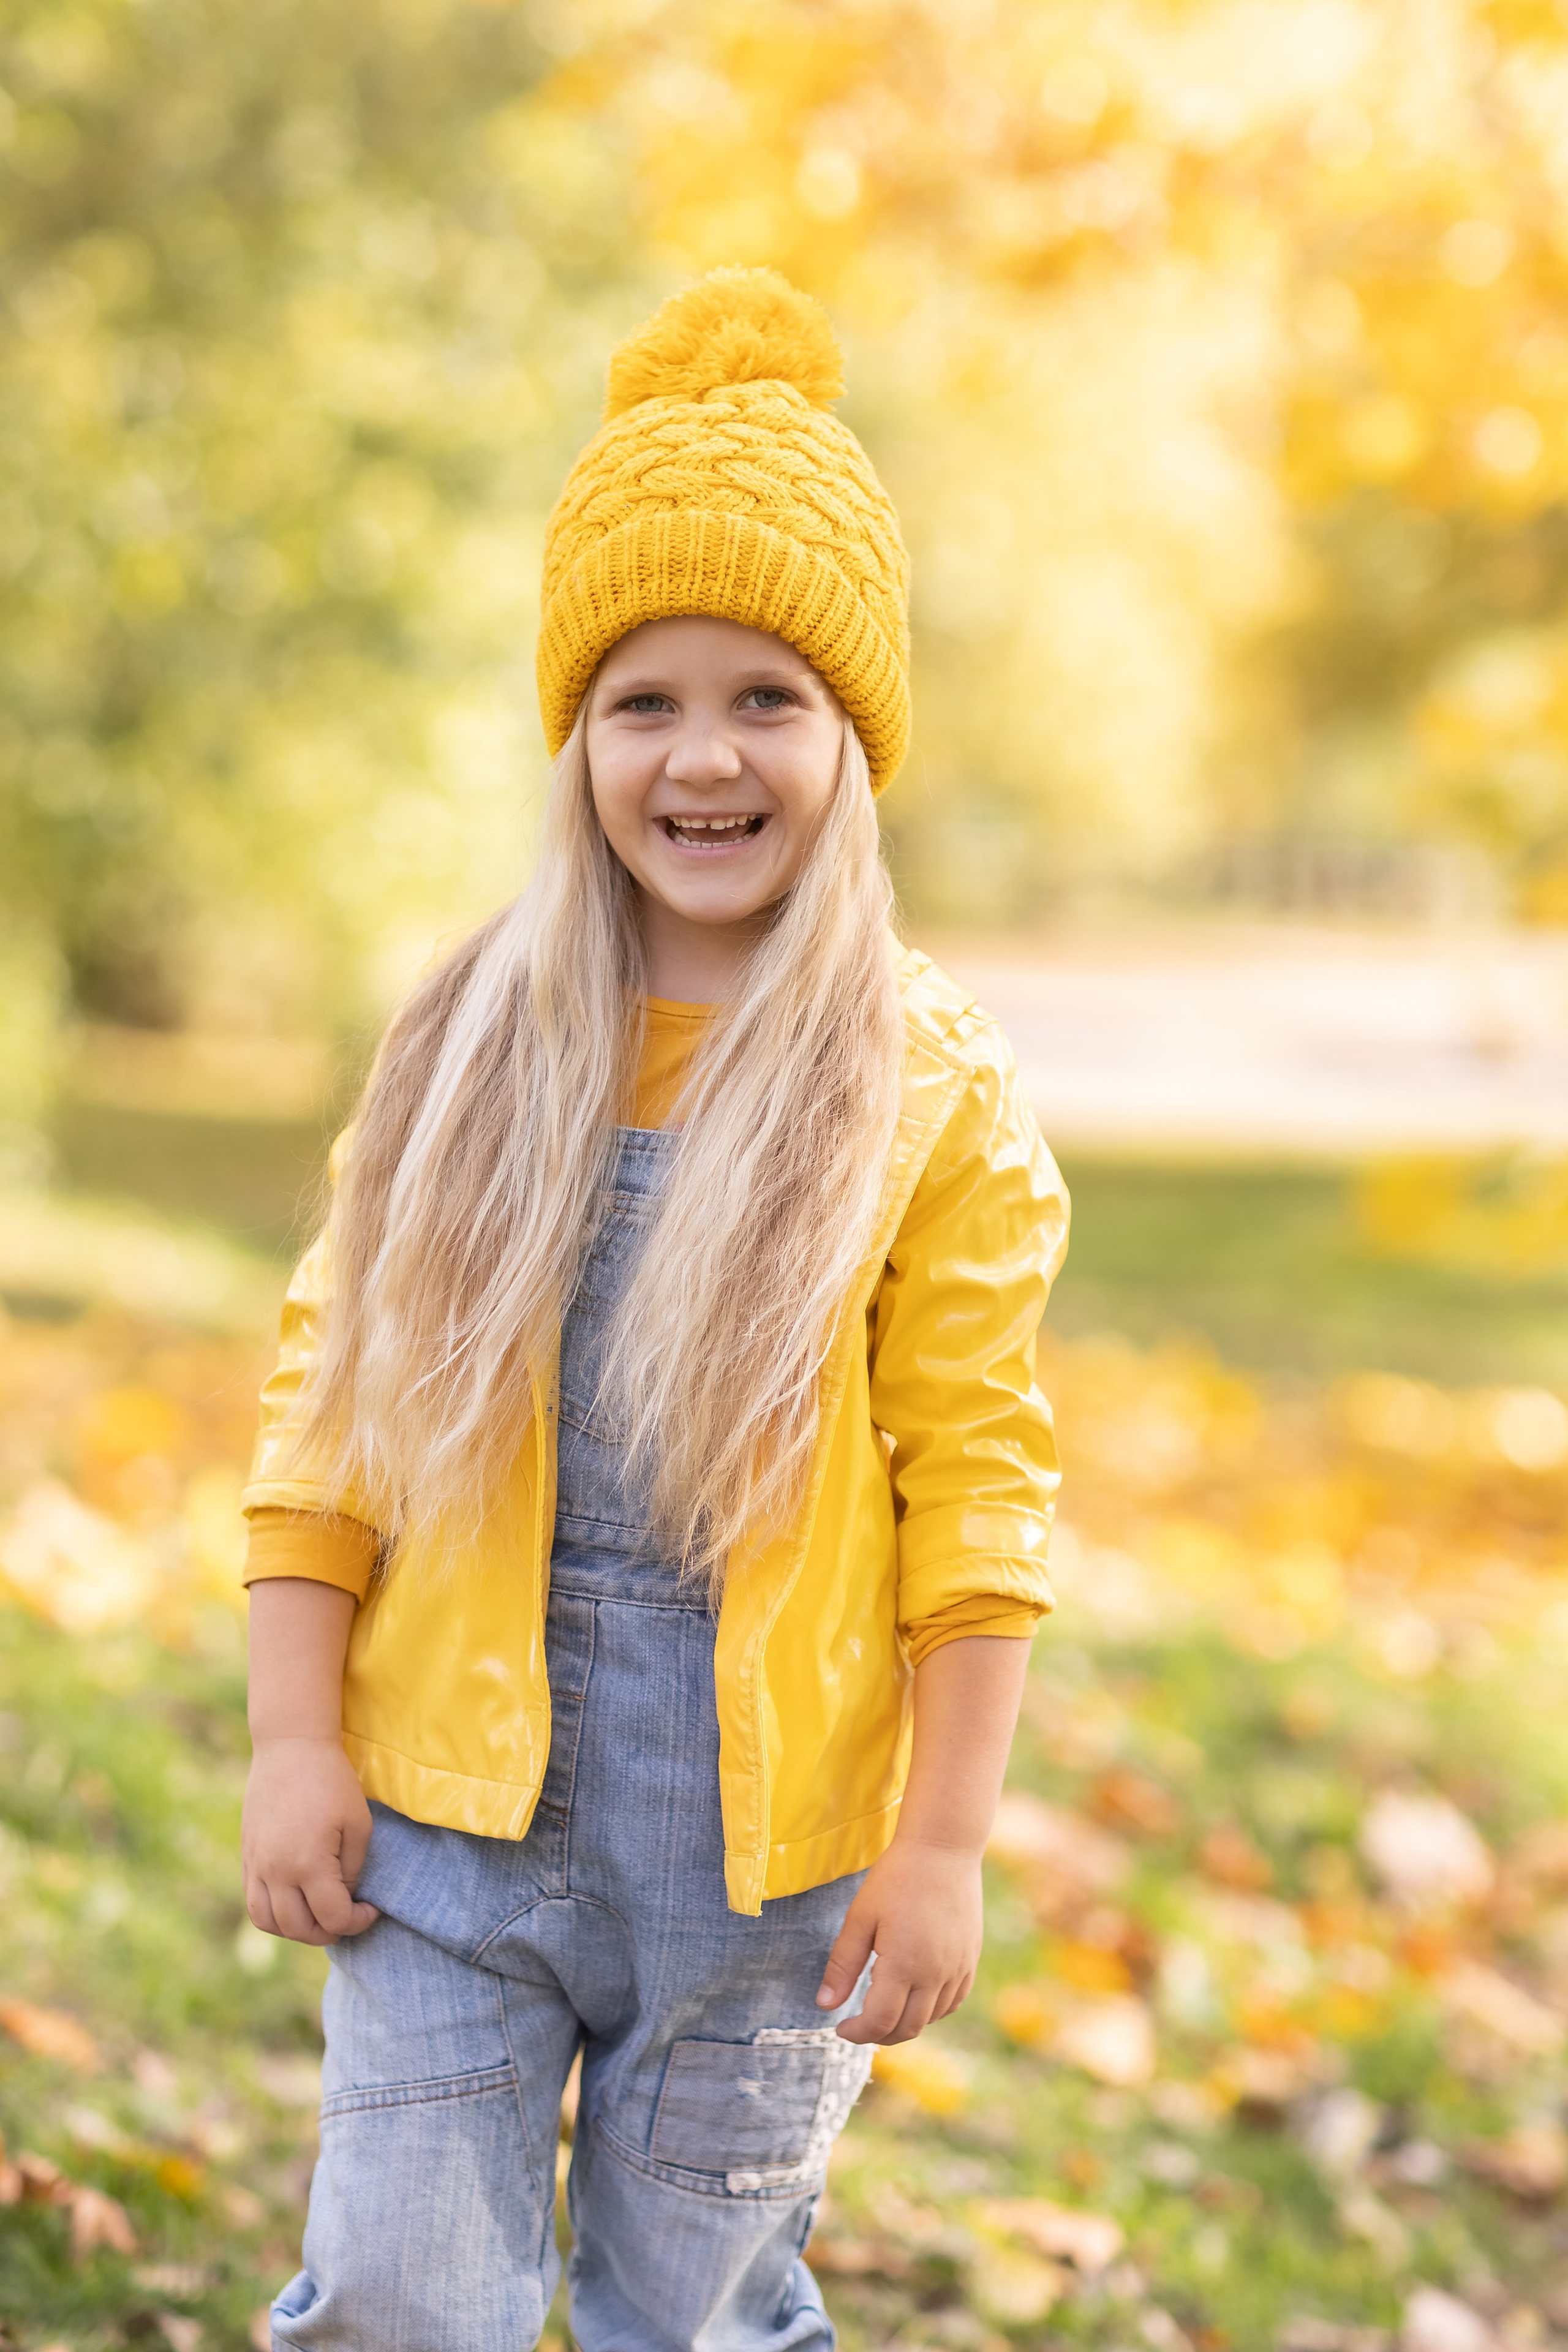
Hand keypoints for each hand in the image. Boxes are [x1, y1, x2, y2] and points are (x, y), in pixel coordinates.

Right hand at [242, 1735, 379, 1945]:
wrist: (290, 1748)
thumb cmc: (332, 1782)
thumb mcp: (358, 1825)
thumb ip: (352, 1870)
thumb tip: (344, 1898)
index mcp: (309, 1864)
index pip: (333, 1918)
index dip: (358, 1922)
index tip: (371, 1908)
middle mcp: (276, 1872)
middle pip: (299, 1929)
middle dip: (329, 1931)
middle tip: (347, 1916)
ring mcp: (257, 1866)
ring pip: (269, 1923)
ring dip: (296, 1930)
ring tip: (319, 1915)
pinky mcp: (247, 1858)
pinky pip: (254, 1903)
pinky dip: (274, 1915)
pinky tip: (295, 1903)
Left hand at [815, 1836, 983, 2043]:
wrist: (943, 1849)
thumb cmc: (896, 1878)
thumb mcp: (860, 1918)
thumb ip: (842, 1965)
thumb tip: (825, 2005)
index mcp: (904, 1965)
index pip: (880, 2023)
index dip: (857, 2033)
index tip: (840, 2027)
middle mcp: (935, 1974)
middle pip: (907, 2028)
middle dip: (879, 2034)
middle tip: (858, 2022)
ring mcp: (958, 1968)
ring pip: (931, 2019)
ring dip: (905, 2023)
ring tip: (883, 2005)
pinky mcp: (970, 1959)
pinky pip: (953, 2002)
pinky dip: (931, 2010)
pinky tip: (914, 1996)